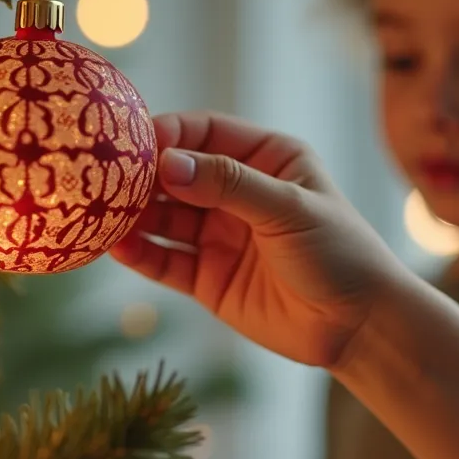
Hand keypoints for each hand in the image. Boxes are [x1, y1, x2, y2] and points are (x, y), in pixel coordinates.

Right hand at [110, 111, 406, 367]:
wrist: (359, 326)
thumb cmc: (340, 253)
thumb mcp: (289, 210)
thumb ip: (229, 185)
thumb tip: (168, 163)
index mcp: (265, 158)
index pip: (204, 133)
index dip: (168, 134)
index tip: (131, 141)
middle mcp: (237, 192)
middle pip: (176, 174)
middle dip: (139, 175)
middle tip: (100, 177)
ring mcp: (219, 235)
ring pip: (163, 216)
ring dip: (133, 214)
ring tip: (99, 213)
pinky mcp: (207, 278)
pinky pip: (164, 259)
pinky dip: (139, 253)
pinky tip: (116, 247)